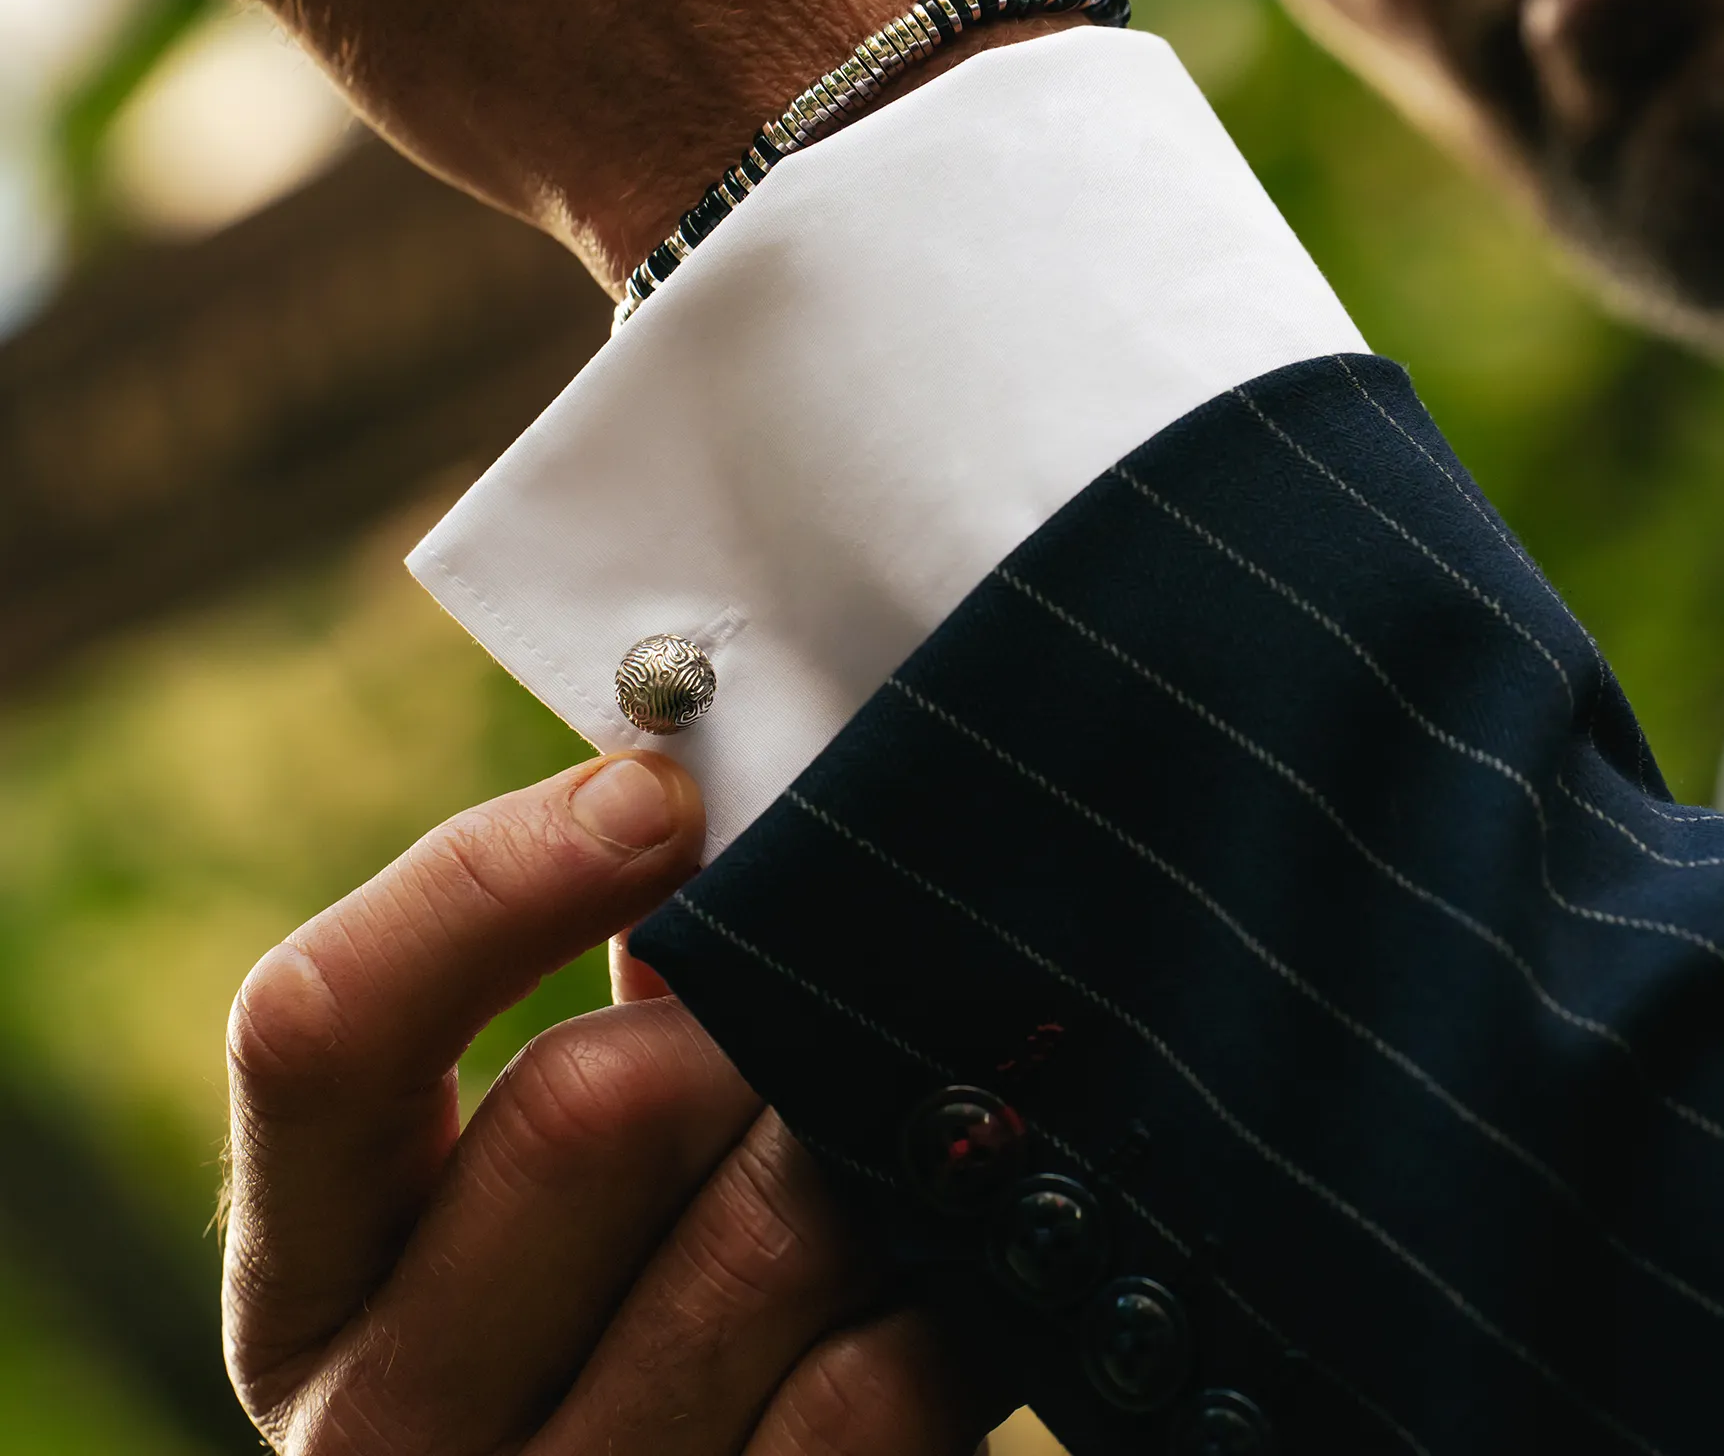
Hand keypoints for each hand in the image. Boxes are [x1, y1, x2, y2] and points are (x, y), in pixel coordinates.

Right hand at [223, 752, 1001, 1453]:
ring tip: (889, 1123)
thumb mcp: (552, 1179)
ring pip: (765, 1234)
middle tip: (810, 1011)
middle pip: (589, 1110)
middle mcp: (380, 1433)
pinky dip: (946, 1290)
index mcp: (306, 1284)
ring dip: (857, 1139)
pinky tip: (950, 1259)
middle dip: (737, 1025)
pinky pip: (878, 1388)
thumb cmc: (628, 1297)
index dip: (493, 877)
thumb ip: (611, 1027)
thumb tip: (717, 837)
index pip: (323, 1032)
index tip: (655, 797)